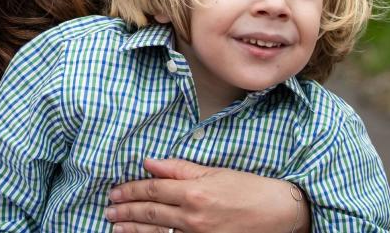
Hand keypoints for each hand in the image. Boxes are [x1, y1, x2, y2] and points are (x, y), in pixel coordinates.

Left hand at [104, 158, 308, 232]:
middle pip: (151, 213)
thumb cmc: (249, 189)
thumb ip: (179, 168)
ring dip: (133, 229)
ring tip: (116, 226)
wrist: (280, 214)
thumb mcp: (214, 172)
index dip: (131, 190)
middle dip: (126, 211)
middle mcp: (194, 217)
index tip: (115, 191)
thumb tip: (149, 162)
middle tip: (109, 210)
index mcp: (195, 192)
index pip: (153, 190)